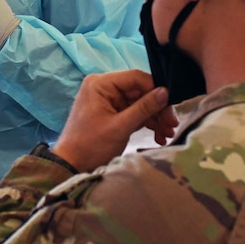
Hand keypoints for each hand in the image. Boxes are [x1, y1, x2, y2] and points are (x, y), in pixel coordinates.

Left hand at [53, 69, 176, 172]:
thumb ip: (144, 108)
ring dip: (155, 118)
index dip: (156, 89)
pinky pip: (134, 113)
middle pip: (140, 91)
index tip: (171, 105)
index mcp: (101, 84)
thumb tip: (166, 92)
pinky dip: (147, 123)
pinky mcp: (113, 113)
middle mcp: (104, 87)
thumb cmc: (91, 145)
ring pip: (140, 103)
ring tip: (168, 134)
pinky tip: (159, 136)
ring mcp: (109, 101)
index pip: (136, 78)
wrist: (72, 166)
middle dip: (158, 108)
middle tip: (172, 124)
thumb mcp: (120, 127)